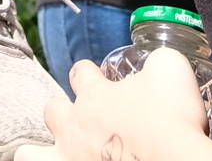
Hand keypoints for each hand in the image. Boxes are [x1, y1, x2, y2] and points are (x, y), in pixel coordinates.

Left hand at [44, 50, 210, 157]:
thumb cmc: (172, 119)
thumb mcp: (170, 68)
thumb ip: (155, 60)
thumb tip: (154, 63)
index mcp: (95, 94)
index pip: (80, 72)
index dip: (89, 72)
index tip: (101, 78)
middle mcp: (77, 126)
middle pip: (52, 111)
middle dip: (62, 111)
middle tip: (84, 119)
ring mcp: (74, 158)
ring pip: (38, 153)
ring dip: (48, 150)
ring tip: (65, 152)